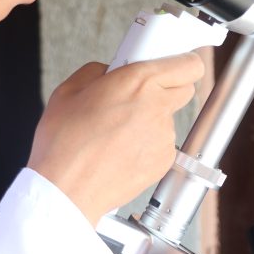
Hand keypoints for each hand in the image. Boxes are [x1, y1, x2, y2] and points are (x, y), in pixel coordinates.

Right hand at [28, 53, 205, 224]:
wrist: (66, 190)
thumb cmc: (64, 143)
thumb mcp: (69, 90)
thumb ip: (97, 72)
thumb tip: (109, 72)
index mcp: (138, 81)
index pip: (189, 64)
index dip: (182, 63)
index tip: (173, 63)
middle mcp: (158, 106)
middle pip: (185, 89)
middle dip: (167, 87)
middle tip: (140, 94)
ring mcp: (164, 136)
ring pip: (169, 118)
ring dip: (153, 119)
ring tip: (119, 131)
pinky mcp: (164, 160)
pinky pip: (163, 144)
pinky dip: (148, 144)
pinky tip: (122, 150)